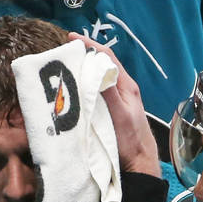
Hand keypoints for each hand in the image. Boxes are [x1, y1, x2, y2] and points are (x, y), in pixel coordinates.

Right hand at [69, 32, 159, 176]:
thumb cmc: (131, 141)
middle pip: (102, 65)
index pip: (107, 57)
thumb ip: (109, 92)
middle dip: (84, 56)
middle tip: (63, 54)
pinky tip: (74, 90)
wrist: (139, 163)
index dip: (90, 45)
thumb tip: (97, 68)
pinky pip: (97, 92)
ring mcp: (117, 100)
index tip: (71, 38)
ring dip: (83, 71)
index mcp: (126, 86)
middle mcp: (122, 89)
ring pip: (98, 79)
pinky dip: (85, 86)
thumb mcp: (120, 115)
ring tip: (65, 68)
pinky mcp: (111, 111)